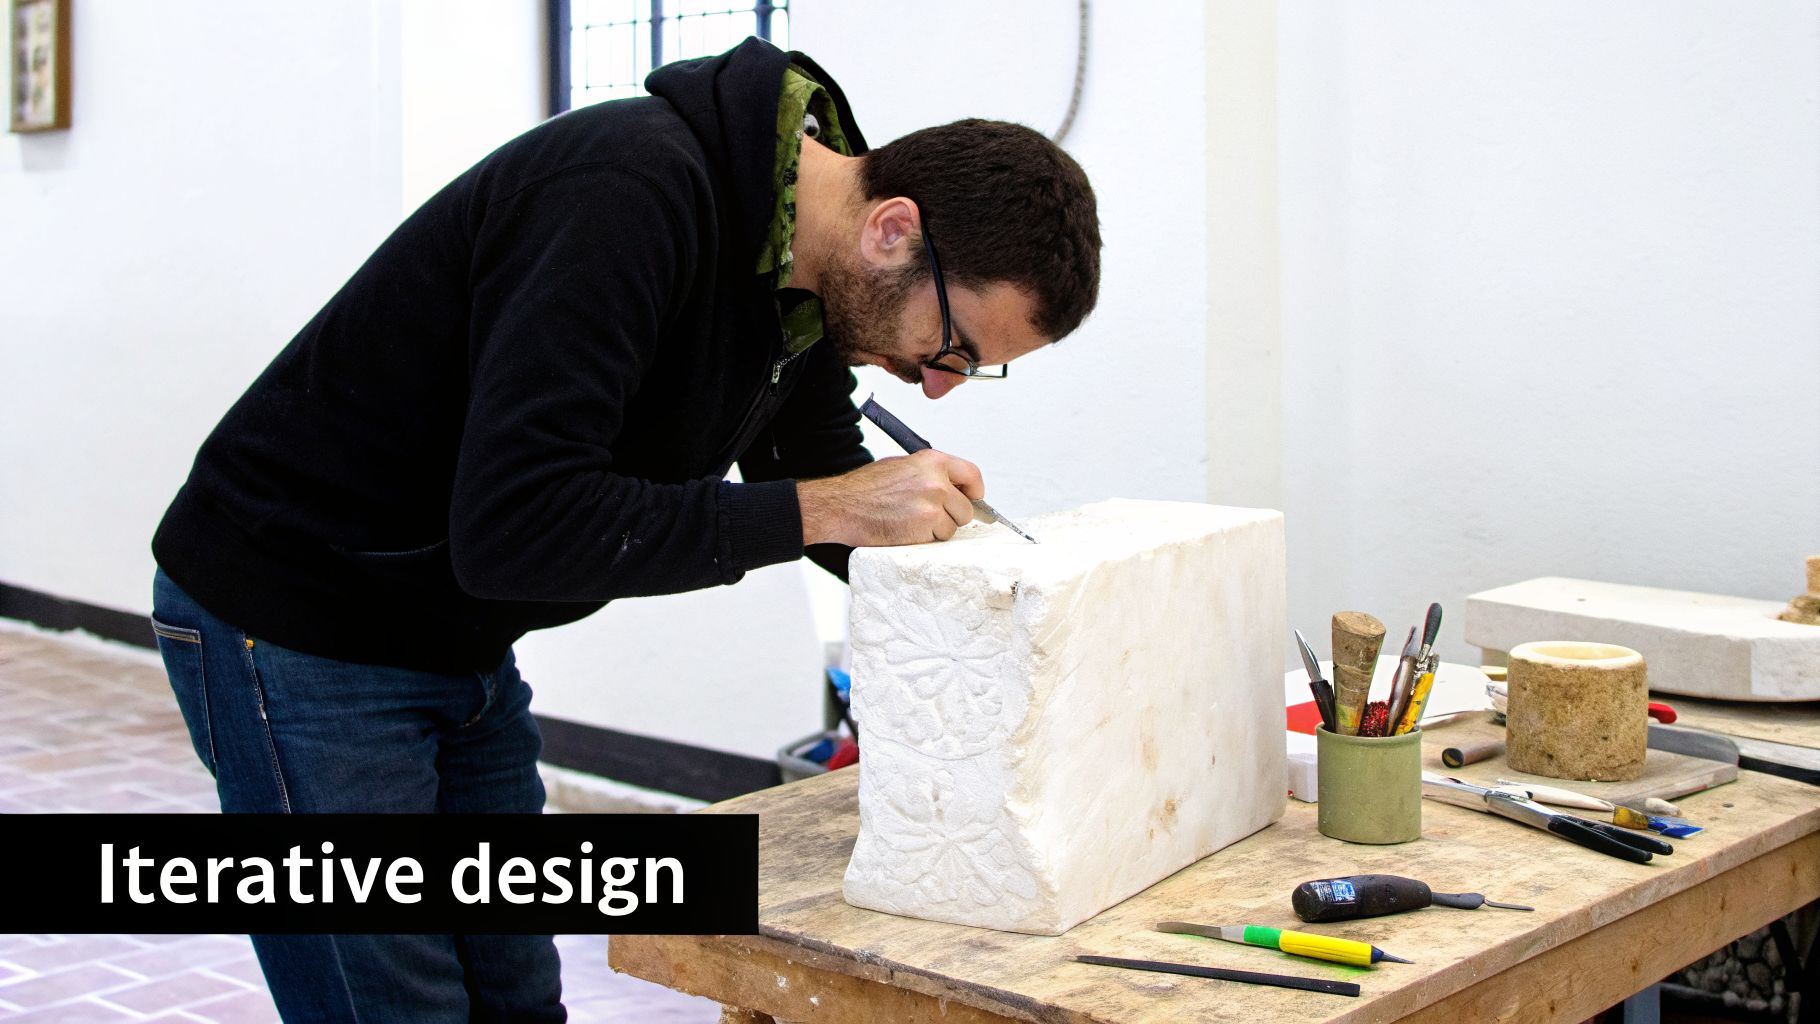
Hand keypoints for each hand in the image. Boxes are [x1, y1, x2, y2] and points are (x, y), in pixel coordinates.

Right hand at [798, 451, 984, 546]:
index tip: (973, 498)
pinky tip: (905, 530)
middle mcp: (937, 482)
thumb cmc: (865, 487)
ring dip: (936, 530)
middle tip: (928, 515)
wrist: (843, 506)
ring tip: (910, 521)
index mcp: (932, 462)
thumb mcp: (901, 465)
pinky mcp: (925, 529)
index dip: (975, 491)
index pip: (972, 475)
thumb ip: (930, 473)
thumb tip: (952, 485)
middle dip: (951, 516)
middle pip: (966, 509)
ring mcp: (932, 507)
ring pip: (952, 528)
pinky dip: (924, 540)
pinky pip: (937, 541)